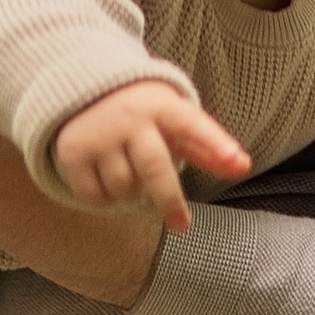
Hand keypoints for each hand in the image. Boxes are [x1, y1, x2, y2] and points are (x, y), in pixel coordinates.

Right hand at [51, 79, 254, 232]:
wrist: (82, 90)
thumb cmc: (144, 113)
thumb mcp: (174, 120)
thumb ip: (208, 146)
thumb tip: (244, 166)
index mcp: (161, 106)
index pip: (193, 126)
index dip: (216, 145)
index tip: (239, 163)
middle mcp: (128, 118)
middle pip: (154, 170)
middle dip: (170, 201)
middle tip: (182, 225)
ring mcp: (98, 135)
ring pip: (125, 189)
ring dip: (132, 194)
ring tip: (131, 175)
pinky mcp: (71, 153)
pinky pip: (95, 197)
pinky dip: (105, 199)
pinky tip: (107, 179)